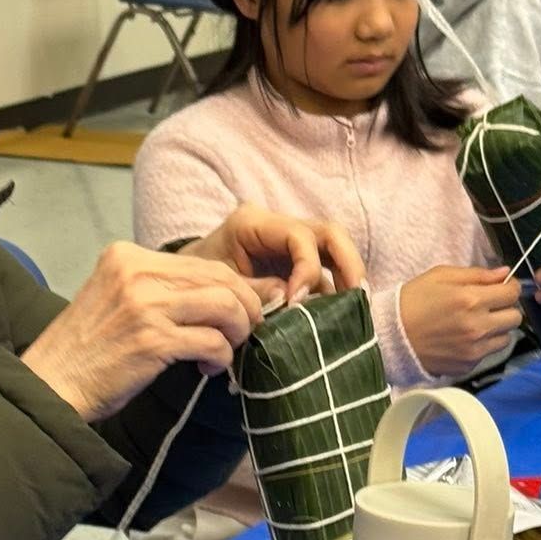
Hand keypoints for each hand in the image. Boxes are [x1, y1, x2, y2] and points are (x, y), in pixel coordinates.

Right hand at [23, 242, 263, 420]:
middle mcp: (135, 272)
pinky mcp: (151, 340)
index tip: (241, 313)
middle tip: (242, 334)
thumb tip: (244, 289)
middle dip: (245, 308)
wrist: (51, 385)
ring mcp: (143, 305)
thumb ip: (172, 292)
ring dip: (236, 332)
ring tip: (223, 351)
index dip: (235, 288)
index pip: (203, 262)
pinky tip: (206, 368)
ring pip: (225, 305)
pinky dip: (220, 357)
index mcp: (127, 256)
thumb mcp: (125, 302)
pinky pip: (212, 341)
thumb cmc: (90, 350)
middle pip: (221, 278)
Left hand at [183, 205, 364, 304]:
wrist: (183, 287)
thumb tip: (290, 300)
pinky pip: (326, 274)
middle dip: (348, 263)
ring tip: (357, 308)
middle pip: (329, 233)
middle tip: (356, 296)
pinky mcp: (295, 266)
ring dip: (349, 278)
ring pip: (335, 250)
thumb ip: (253, 290)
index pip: (298, 237)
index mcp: (253, 223)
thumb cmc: (194, 283)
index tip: (297, 303)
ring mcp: (290, 246)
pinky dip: (336, 293)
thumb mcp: (218, 285)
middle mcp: (278, 228)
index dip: (307, 269)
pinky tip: (341, 316)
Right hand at [400, 265, 523, 378]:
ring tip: (476, 323)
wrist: (389, 336)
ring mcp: (474, 349)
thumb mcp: (440, 276)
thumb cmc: (412, 301)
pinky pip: (488, 353)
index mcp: (471, 300)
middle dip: (505, 308)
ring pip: (506, 337)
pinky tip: (463, 337)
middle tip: (488, 305)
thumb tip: (504, 273)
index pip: (512, 293)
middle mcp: (477, 327)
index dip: (508, 286)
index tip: (500, 287)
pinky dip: (482, 345)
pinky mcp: (468, 365)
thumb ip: (476, 274)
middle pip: (515, 317)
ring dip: (497, 328)